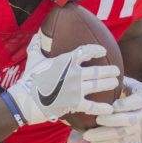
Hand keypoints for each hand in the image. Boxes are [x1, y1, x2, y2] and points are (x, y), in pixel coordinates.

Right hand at [4, 33, 118, 125]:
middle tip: (116, 71)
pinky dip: (102, 108)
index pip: (86, 51)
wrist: (24, 100)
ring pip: (98, 85)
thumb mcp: (33, 59)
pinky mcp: (74, 104)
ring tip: (116, 83)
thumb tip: (38, 34)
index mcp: (65, 61)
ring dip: (110, 83)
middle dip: (110, 70)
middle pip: (98, 70)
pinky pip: (92, 106)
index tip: (103, 51)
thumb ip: (37, 45)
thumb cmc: (28, 79)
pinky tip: (110, 108)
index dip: (97, 50)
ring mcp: (75, 89)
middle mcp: (73, 74)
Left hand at [82, 77, 141, 142]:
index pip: (134, 103)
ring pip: (122, 133)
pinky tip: (93, 142)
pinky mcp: (139, 138)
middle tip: (95, 120)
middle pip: (127, 120)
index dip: (122, 105)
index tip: (108, 106)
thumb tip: (100, 74)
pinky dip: (107, 142)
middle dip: (110, 121)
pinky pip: (121, 142)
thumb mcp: (137, 86)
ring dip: (103, 135)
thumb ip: (121, 83)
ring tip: (86, 136)